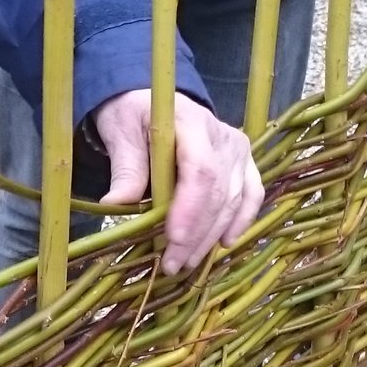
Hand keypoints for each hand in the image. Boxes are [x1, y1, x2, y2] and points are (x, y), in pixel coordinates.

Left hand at [94, 92, 265, 273]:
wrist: (154, 101)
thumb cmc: (134, 116)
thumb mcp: (121, 133)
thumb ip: (126, 168)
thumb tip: (115, 205)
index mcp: (190, 121)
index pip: (200, 171)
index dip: (190, 209)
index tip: (172, 240)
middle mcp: (222, 135)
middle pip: (218, 192)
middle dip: (196, 234)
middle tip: (172, 265)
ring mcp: (237, 149)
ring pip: (233, 200)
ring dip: (211, 235)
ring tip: (187, 262)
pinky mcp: (244, 162)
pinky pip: (251, 195)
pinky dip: (242, 221)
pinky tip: (225, 243)